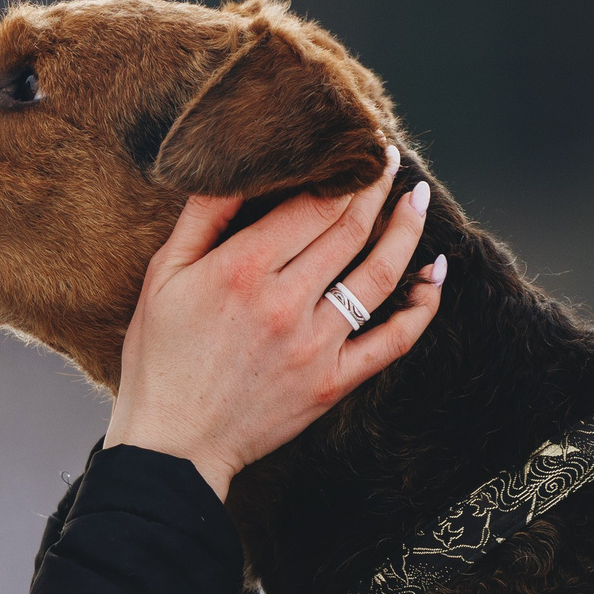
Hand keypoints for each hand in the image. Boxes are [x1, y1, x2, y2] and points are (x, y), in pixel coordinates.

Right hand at [103, 158, 444, 499]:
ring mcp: (315, 346)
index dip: (340, 171)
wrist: (173, 444)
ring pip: (378, 277)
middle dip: (376, 189)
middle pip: (349, 231)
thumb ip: (202, 218)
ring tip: (417, 203)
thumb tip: (234, 167)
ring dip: (406, 233)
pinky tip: (434, 277)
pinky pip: (392, 342)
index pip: (310, 205)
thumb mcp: (162, 276)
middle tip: (392, 162)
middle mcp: (285, 303)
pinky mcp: (332, 384)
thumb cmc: (159, 358)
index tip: (357, 149)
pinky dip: (421, 308)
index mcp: (241, 270)